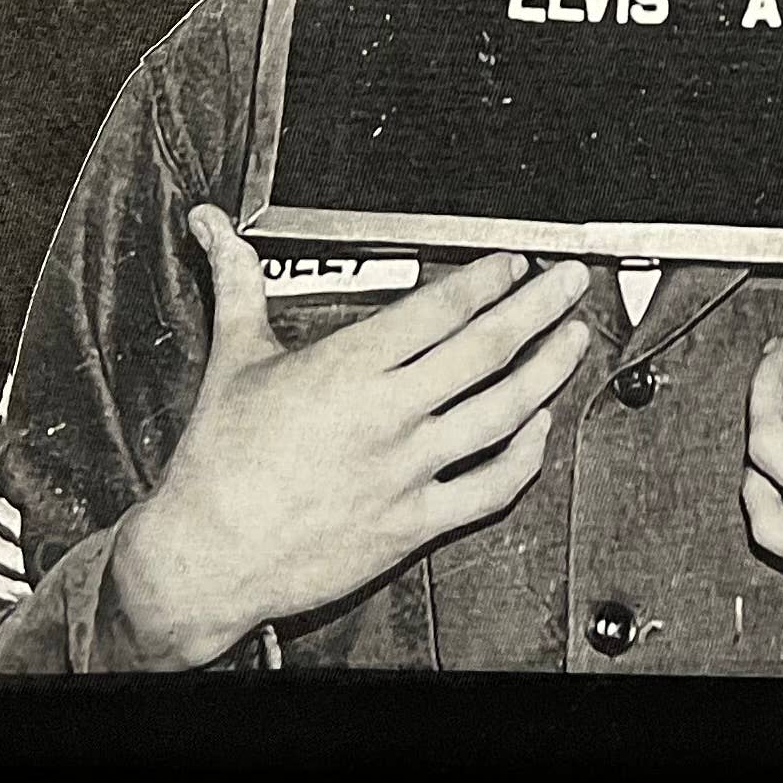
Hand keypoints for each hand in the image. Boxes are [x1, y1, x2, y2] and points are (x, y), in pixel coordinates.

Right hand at [102, 210, 595, 665]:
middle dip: (540, 306)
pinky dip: (523, 456)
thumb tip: (211, 226)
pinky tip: (537, 428)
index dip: (489, 279)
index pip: (440, 309)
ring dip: (548, 371)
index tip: (514, 263)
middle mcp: (387, 415)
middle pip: (487, 349)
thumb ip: (238, 281)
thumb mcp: (232, 357)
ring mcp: (406, 471)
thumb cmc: (217, 462)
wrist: (208, 556)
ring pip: (502, 413)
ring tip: (574, 340)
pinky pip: (489, 489)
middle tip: (571, 281)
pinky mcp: (413, 523)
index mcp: (347, 368)